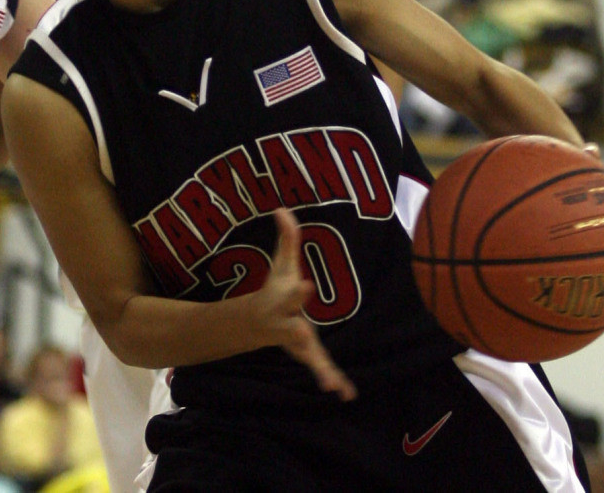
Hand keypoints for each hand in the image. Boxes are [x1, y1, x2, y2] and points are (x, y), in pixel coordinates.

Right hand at [253, 209, 356, 400]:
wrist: (256, 323)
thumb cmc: (275, 288)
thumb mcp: (280, 265)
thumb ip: (286, 239)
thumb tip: (282, 208)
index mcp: (282, 300)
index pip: (291, 293)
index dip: (298, 290)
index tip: (307, 284)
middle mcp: (287, 324)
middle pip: (294, 329)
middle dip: (298, 333)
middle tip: (303, 335)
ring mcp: (297, 343)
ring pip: (308, 356)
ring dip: (319, 369)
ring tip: (331, 385)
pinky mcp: (308, 355)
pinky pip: (320, 368)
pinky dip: (333, 381)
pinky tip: (346, 394)